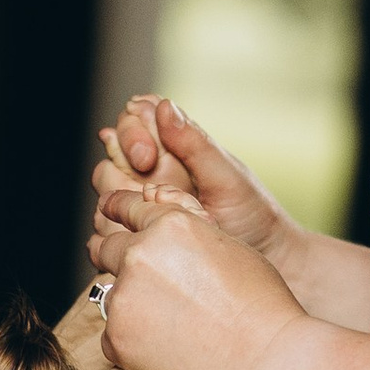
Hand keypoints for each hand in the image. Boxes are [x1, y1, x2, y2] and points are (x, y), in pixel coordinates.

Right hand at [90, 94, 308, 291]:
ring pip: (105, 193)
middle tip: (146, 179)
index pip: (135, 118)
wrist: (264, 264)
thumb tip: (165, 106)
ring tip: (151, 215)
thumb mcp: (227, 176)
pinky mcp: (140, 236)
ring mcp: (143, 205)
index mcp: (175, 145)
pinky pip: (108, 231)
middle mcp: (154, 172)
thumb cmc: (253, 215)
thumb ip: (194, 144)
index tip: (148, 156)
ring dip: (119, 200)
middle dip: (122, 165)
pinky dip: (116, 231)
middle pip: (111, 155)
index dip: (133, 131)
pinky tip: (140, 237)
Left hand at [90, 182, 309, 369]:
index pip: (127, 207)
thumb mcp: (231, 248)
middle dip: (112, 257)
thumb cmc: (261, 306)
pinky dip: (130, 341)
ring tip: (167, 325)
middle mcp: (139, 254)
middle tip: (131, 277)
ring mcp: (124, 297)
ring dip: (129, 304)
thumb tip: (167, 237)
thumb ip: (190, 236)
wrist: (265, 361)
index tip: (109, 212)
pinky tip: (163, 350)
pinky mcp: (117, 338)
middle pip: (105, 248)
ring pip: (110, 295)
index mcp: (170, 225)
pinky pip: (111, 335)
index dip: (117, 209)